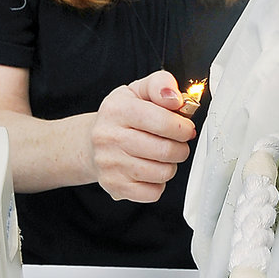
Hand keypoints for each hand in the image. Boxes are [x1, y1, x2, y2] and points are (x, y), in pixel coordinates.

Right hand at [90, 70, 195, 201]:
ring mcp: (110, 165)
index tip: (185, 128)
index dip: (182, 127)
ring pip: (162, 173)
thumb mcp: (138, 90)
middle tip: (177, 143)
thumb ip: (161, 85)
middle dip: (180, 147)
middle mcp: (109, 137)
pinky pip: (154, 192)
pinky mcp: (114, 187)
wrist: (92, 142)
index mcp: (117, 109)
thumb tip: (176, 98)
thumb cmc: (122, 115)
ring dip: (170, 165)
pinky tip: (150, 170)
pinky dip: (159, 183)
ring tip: (162, 155)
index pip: (162, 121)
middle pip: (165, 150)